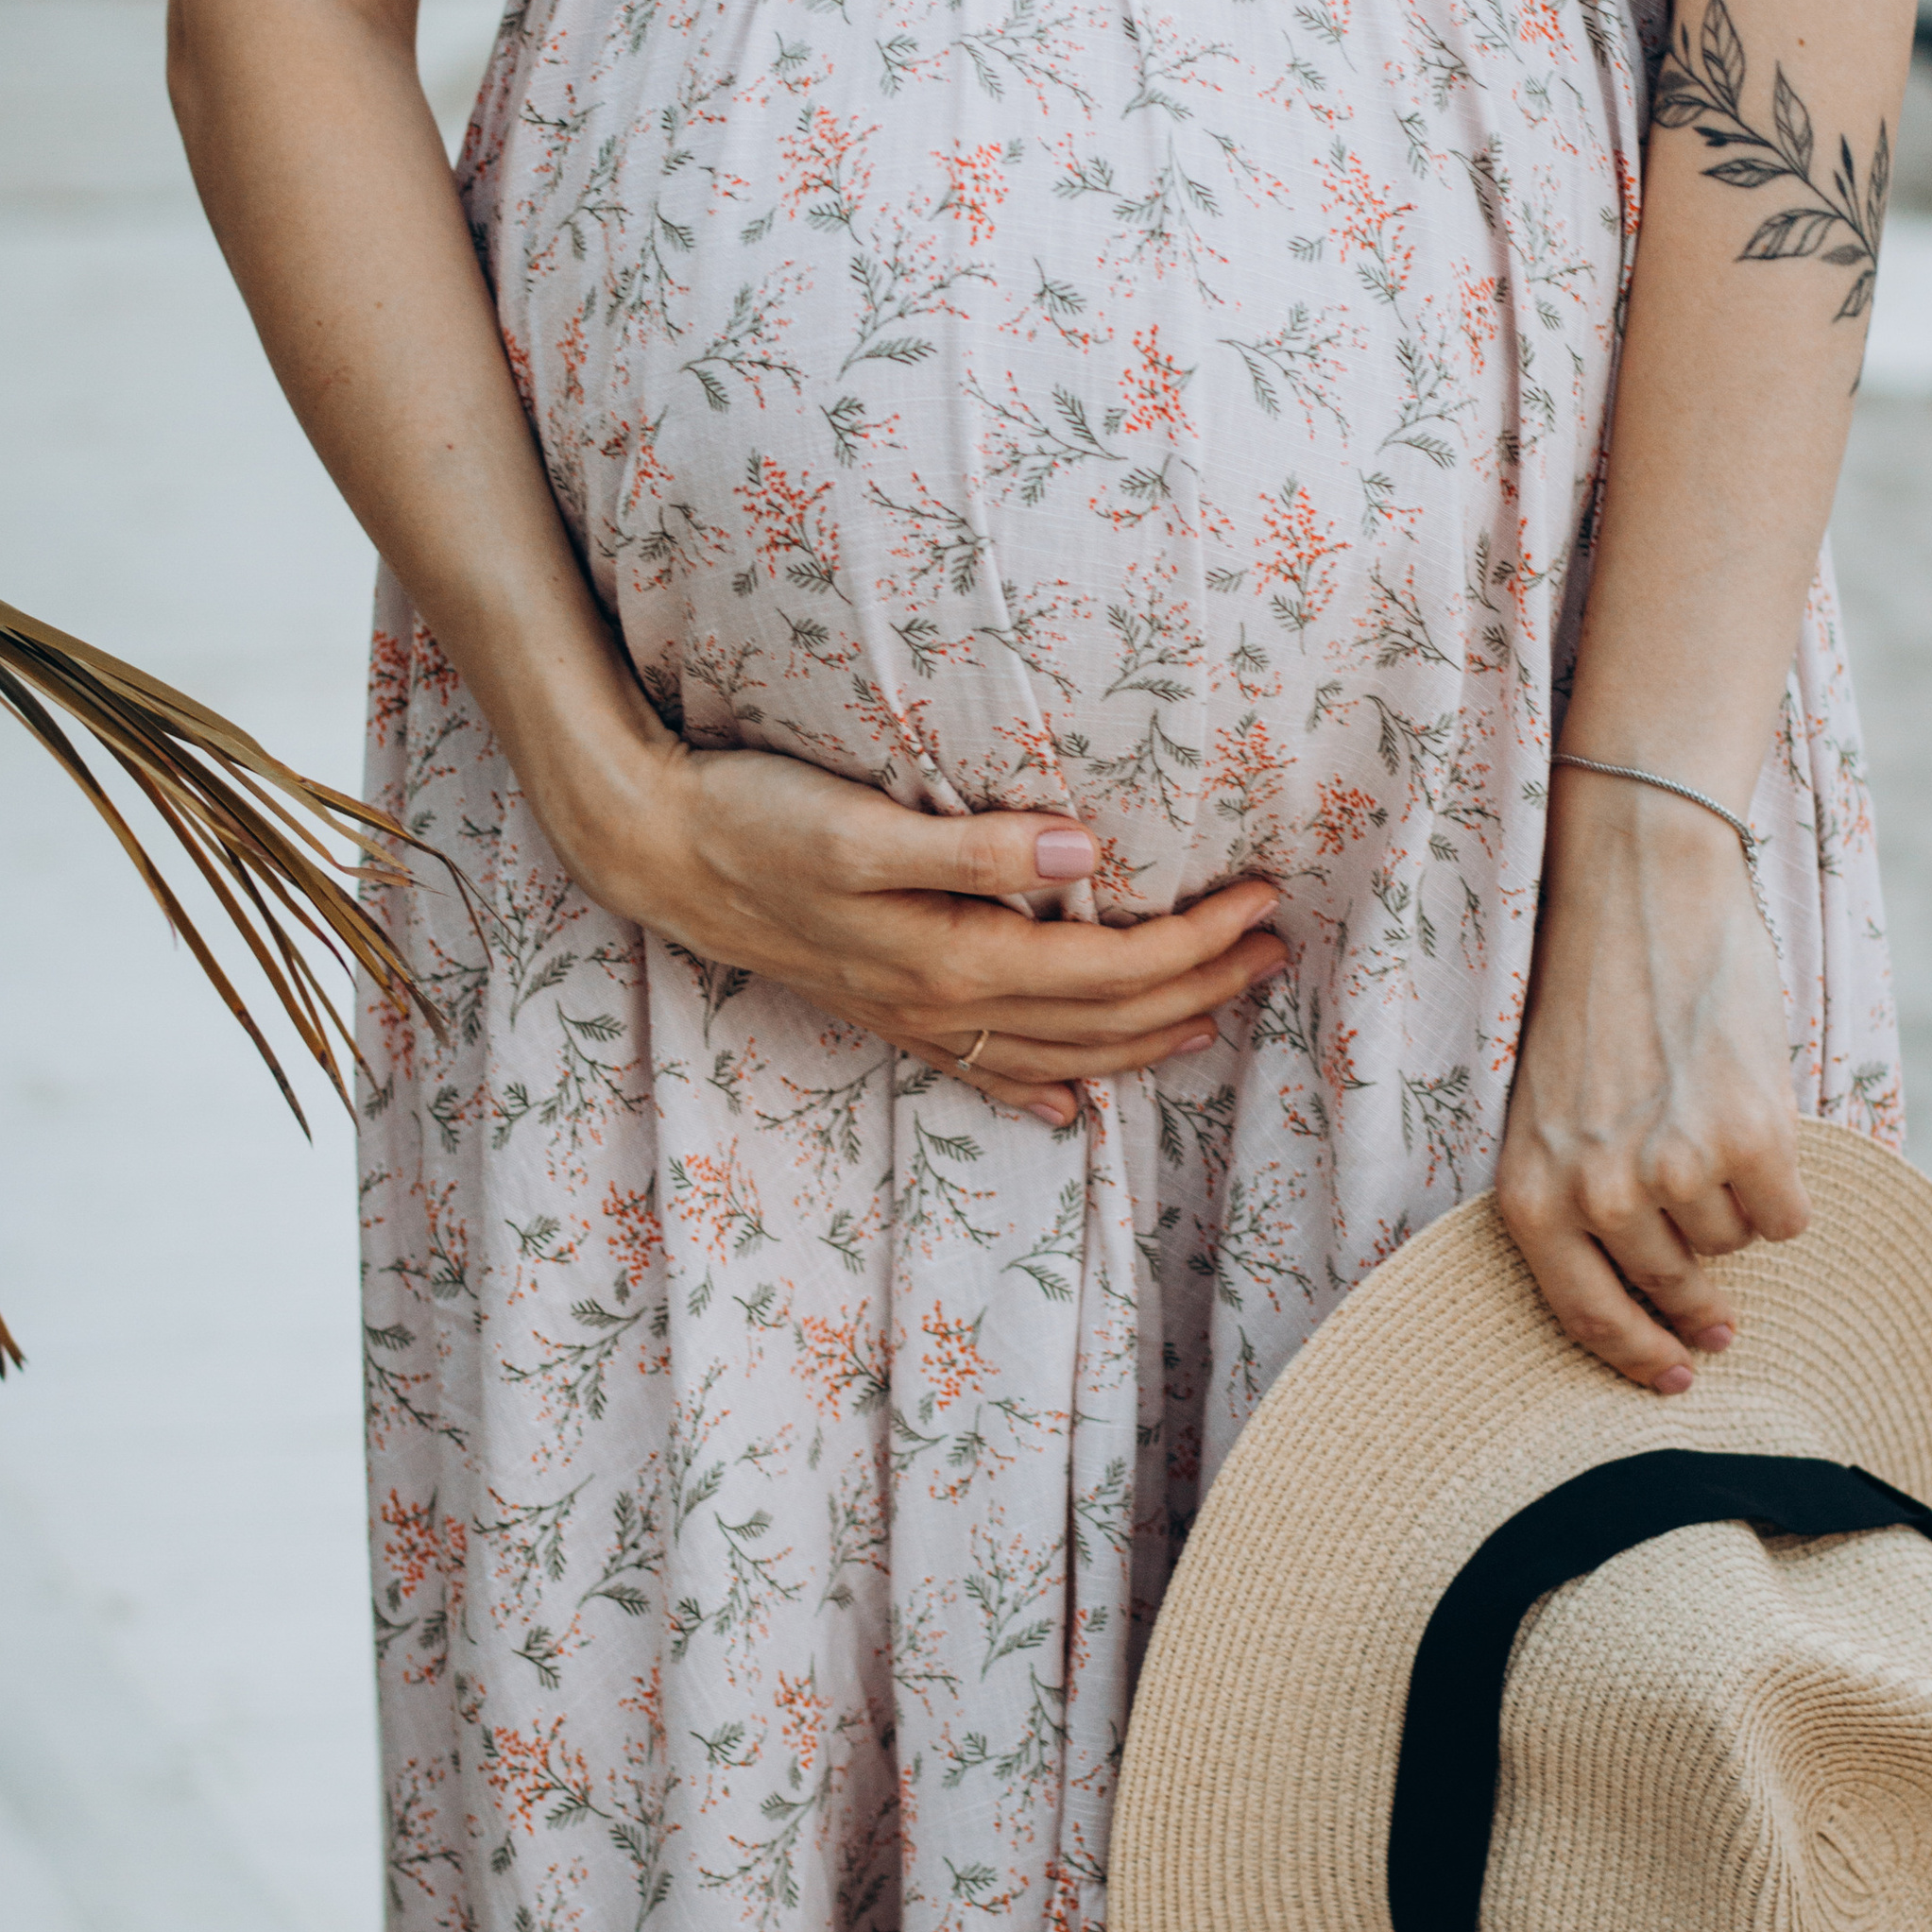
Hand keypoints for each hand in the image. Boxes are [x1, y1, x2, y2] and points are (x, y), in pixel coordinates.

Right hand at [541, 725, 1287, 1125]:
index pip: (1113, 967)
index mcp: (957, 956)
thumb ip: (978, 846)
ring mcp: (914, 1018)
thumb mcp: (865, 823)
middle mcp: (944, 1003)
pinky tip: (1070, 1111)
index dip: (1196, 940)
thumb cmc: (760, 820)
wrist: (660, 855)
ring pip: (1059, 1056)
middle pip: (1103, 1019)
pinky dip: (1041, 1094)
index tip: (1261, 902)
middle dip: (1198, 990)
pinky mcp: (884, 1014)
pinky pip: (985, 1072)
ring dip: (1143, 1041)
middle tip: (1272, 952)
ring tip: (1211, 1017)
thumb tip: (1085, 853)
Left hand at [1495, 767, 1807, 1387]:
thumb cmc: (1597, 998)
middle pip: (1674, 1283)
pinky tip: (1756, 1116)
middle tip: (1719, 1317)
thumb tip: (1658, 1290)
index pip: (1584, 1315)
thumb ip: (1585, 1195)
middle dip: (1701, 1294)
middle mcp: (1598, 1193)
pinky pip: (1787, 1214)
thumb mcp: (1554, 1111)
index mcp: (1533, 1191)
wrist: (1643, 893)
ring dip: (1734, 1202)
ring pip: (1733, 1244)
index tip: (1675, 1379)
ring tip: (1707, 1123)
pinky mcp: (1749, 1140)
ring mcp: (1675, 1170)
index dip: (1636, 1356)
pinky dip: (1785, 1181)